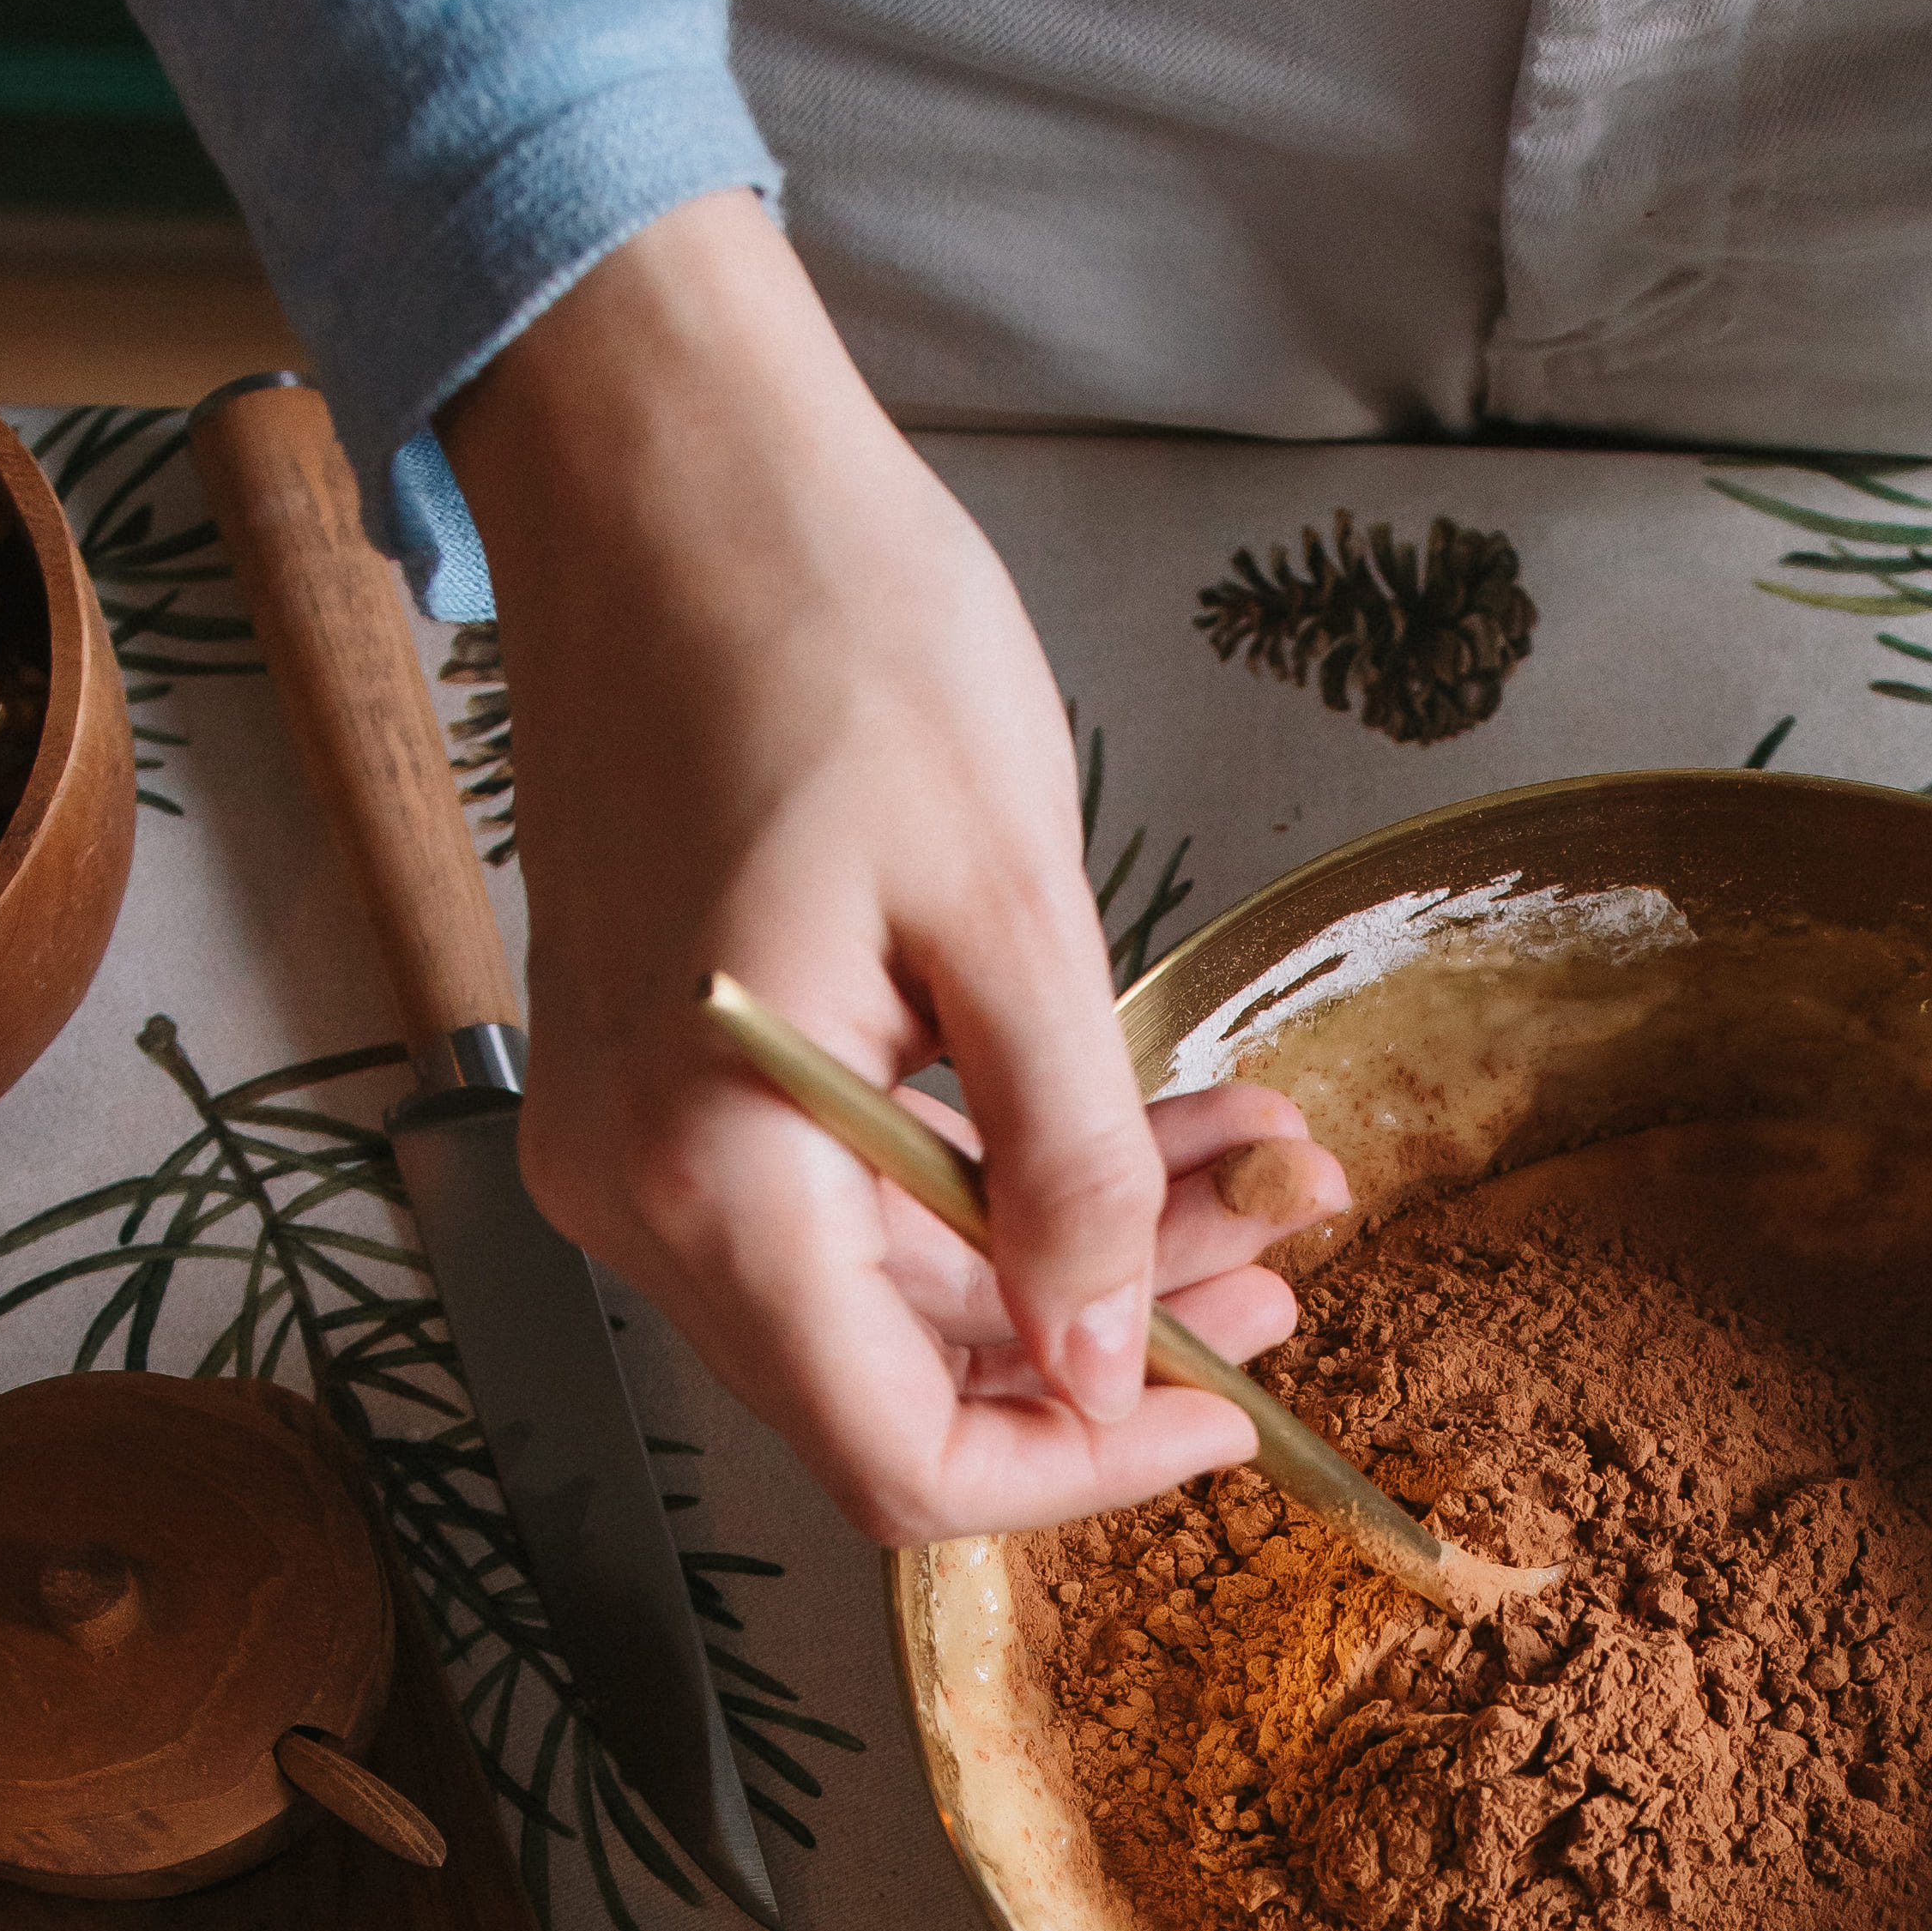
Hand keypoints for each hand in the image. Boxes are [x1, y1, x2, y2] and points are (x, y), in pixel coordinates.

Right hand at [442, 191, 1328, 1540]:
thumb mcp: (1010, 909)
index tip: (1235, 1419)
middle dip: (1116, 1335)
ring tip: (1258, 1165)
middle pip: (900, 1375)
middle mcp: (642, 1184)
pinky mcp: (684, 1063)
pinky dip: (1004, 1164)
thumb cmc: (829, 630)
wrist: (667, 462)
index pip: (897, 1452)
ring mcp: (647, 1127)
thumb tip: (1108, 1357)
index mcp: (706, 1170)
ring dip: (1083, 1242)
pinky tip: (1149, 1110)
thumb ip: (1066, 1164)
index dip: (1080, 1468)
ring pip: (896, 1276)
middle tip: (1289, 1255)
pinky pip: (855, 1178)